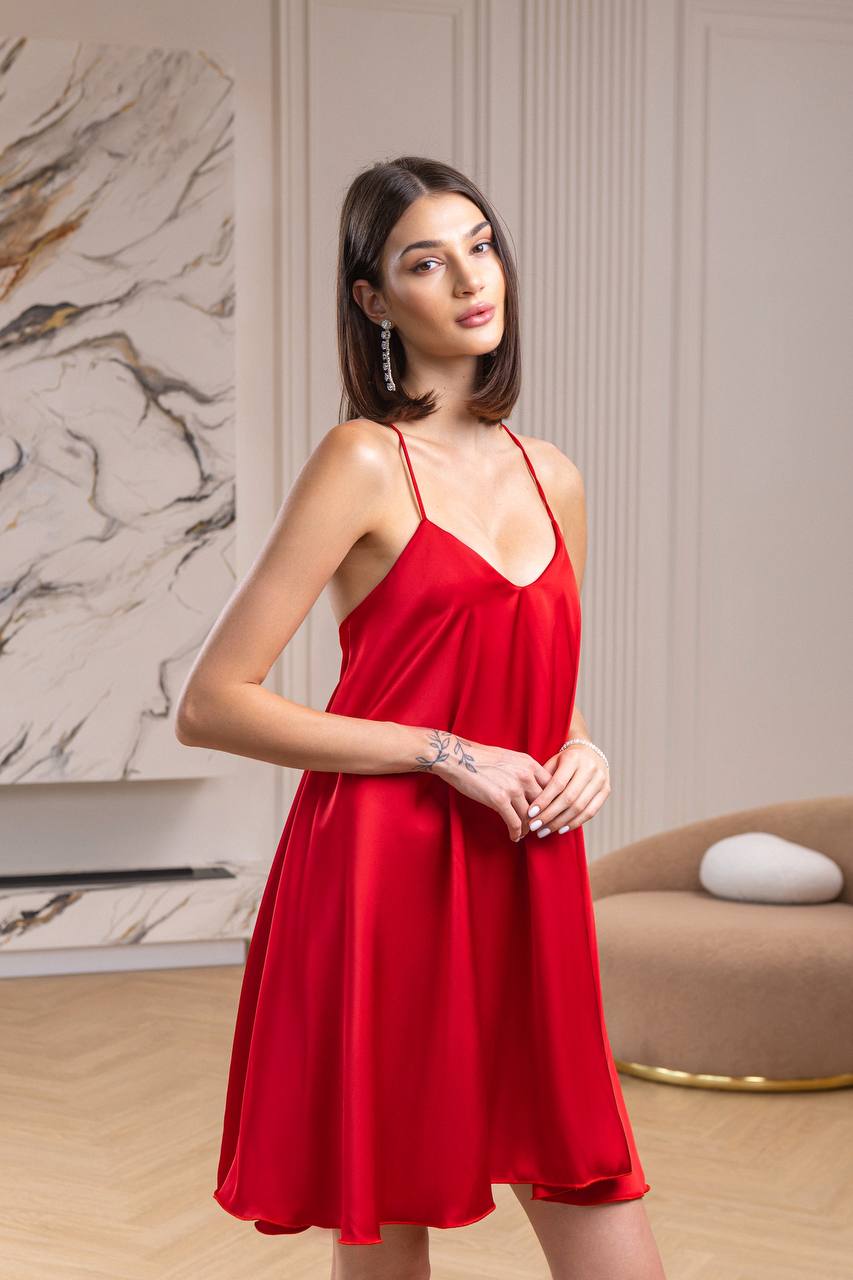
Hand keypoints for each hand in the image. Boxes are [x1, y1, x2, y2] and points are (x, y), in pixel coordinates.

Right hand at [417, 729, 552, 842]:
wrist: (458, 757)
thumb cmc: (481, 757)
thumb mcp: (510, 757)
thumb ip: (524, 770)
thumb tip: (533, 785)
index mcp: (529, 763)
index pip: (552, 787)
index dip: (551, 803)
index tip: (547, 812)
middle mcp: (525, 775)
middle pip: (543, 804)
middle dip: (541, 819)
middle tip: (538, 827)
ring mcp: (513, 788)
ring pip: (530, 817)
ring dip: (528, 828)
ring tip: (524, 833)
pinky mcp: (499, 800)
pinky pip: (515, 823)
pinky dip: (516, 833)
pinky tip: (514, 836)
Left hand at [524, 741, 610, 838]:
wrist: (589, 753)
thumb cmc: (565, 760)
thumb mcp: (553, 763)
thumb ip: (543, 780)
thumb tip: (530, 805)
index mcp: (574, 758)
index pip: (558, 784)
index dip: (544, 800)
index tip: (530, 813)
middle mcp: (590, 769)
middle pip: (569, 798)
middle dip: (550, 815)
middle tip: (534, 826)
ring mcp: (600, 780)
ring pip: (580, 808)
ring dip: (560, 823)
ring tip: (544, 831)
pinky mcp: (606, 791)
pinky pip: (590, 812)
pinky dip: (575, 823)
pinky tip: (560, 829)